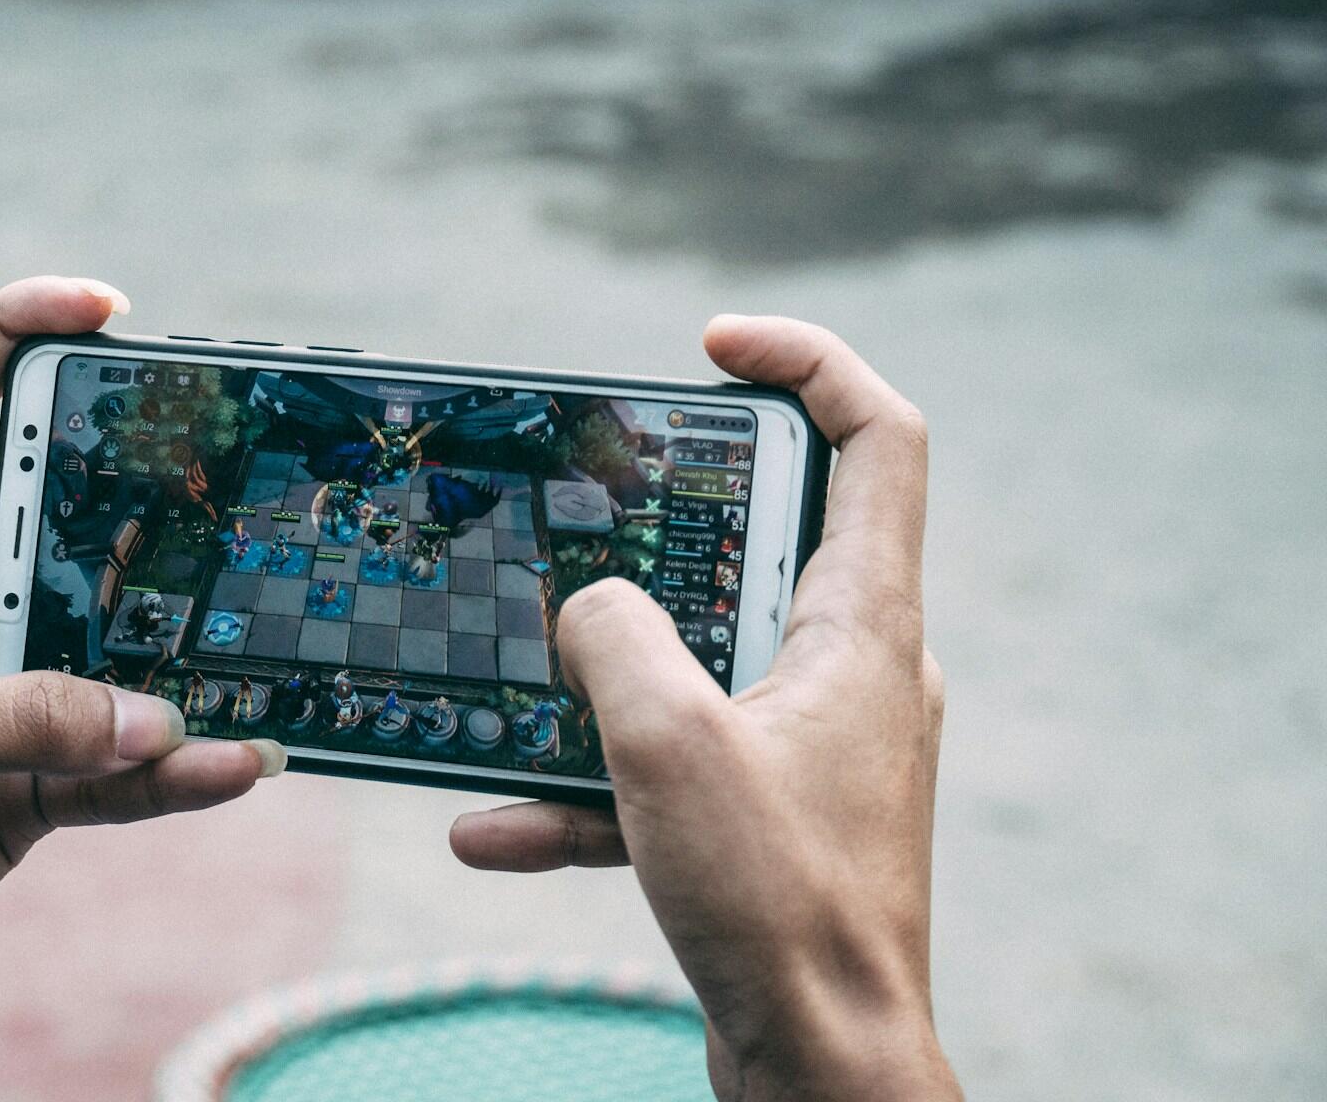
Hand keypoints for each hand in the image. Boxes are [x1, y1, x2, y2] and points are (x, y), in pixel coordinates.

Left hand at [0, 277, 282, 923]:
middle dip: (158, 491)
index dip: (21, 328)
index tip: (105, 310)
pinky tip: (234, 766)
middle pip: (81, 516)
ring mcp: (9, 691)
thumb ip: (12, 724)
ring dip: (189, 653)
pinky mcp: (33, 777)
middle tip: (235, 482)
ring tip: (257, 658)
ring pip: (125, 648)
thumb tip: (150, 718)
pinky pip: (129, 762)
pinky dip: (181, 770)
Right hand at [449, 317, 957, 1100]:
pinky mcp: (772, 815)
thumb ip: (615, 638)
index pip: (879, 439)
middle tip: (588, 505)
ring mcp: (815, 745)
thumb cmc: (778, 910)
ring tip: (516, 684)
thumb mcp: (669, 744)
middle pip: (772, 537)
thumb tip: (586, 606)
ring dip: (603, 678)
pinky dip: (591, 788)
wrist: (822, 1071)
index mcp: (863, 627)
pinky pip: (670, 770)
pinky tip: (494, 828)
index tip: (712, 344)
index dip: (807, 361)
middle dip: (667, 521)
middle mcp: (854, 671)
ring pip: (700, 662)